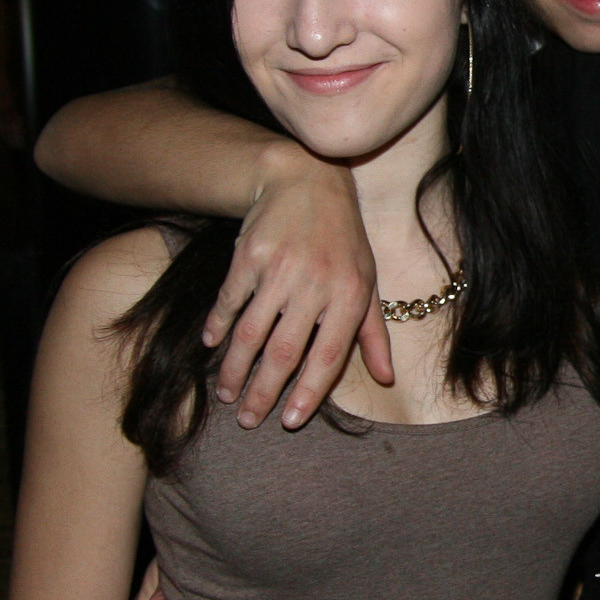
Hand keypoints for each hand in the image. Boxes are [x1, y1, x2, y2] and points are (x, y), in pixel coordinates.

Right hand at [210, 146, 393, 429]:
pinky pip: (230, 300)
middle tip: (249, 420)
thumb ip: (374, 332)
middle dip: (264, 392)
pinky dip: (218, 326)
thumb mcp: (367, 280)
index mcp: (351, 295)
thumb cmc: (342, 238)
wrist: (307, 178)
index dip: (309, 393)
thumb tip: (387, 378)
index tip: (290, 421)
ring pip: (252, 333)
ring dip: (236, 369)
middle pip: (285, 352)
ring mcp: (280, 269)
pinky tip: (213, 346)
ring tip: (228, 395)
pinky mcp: (249, 254)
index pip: (328, 357)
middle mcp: (316, 284)